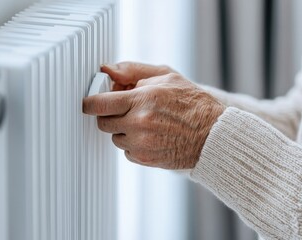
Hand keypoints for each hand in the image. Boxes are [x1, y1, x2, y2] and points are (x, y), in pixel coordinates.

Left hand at [83, 62, 224, 168]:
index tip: (88, 102)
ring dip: (123, 129)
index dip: (89, 102)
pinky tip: (151, 135)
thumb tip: (107, 70)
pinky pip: (126, 150)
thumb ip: (133, 71)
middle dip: (110, 114)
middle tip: (126, 109)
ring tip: (144, 122)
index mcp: (143, 99)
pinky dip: (133, 143)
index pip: (99, 103)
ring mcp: (141, 143)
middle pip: (103, 122)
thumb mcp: (166, 76)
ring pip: (114, 137)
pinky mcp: (145, 158)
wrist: (212, 135)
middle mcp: (139, 123)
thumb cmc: (192, 103)